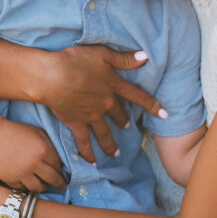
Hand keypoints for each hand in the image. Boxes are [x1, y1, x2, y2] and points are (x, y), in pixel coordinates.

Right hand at [0, 118, 65, 192]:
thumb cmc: (17, 131)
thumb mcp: (38, 132)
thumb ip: (51, 145)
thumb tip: (61, 160)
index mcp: (43, 150)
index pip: (58, 166)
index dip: (62, 171)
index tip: (64, 174)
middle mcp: (34, 163)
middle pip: (52, 179)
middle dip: (59, 184)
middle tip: (62, 186)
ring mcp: (22, 173)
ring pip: (39, 188)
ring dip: (44, 188)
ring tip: (45, 186)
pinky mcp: (10, 180)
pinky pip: (23, 189)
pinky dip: (28, 188)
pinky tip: (31, 186)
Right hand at [40, 46, 162, 161]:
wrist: (52, 76)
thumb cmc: (75, 60)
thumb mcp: (102, 54)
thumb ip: (124, 59)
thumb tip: (145, 57)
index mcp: (113, 85)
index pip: (137, 96)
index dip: (152, 105)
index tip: (165, 114)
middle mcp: (106, 103)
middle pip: (119, 115)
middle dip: (124, 121)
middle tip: (128, 127)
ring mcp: (91, 115)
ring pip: (105, 133)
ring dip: (111, 143)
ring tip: (115, 152)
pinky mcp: (76, 123)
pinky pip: (84, 142)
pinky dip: (88, 153)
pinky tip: (92, 163)